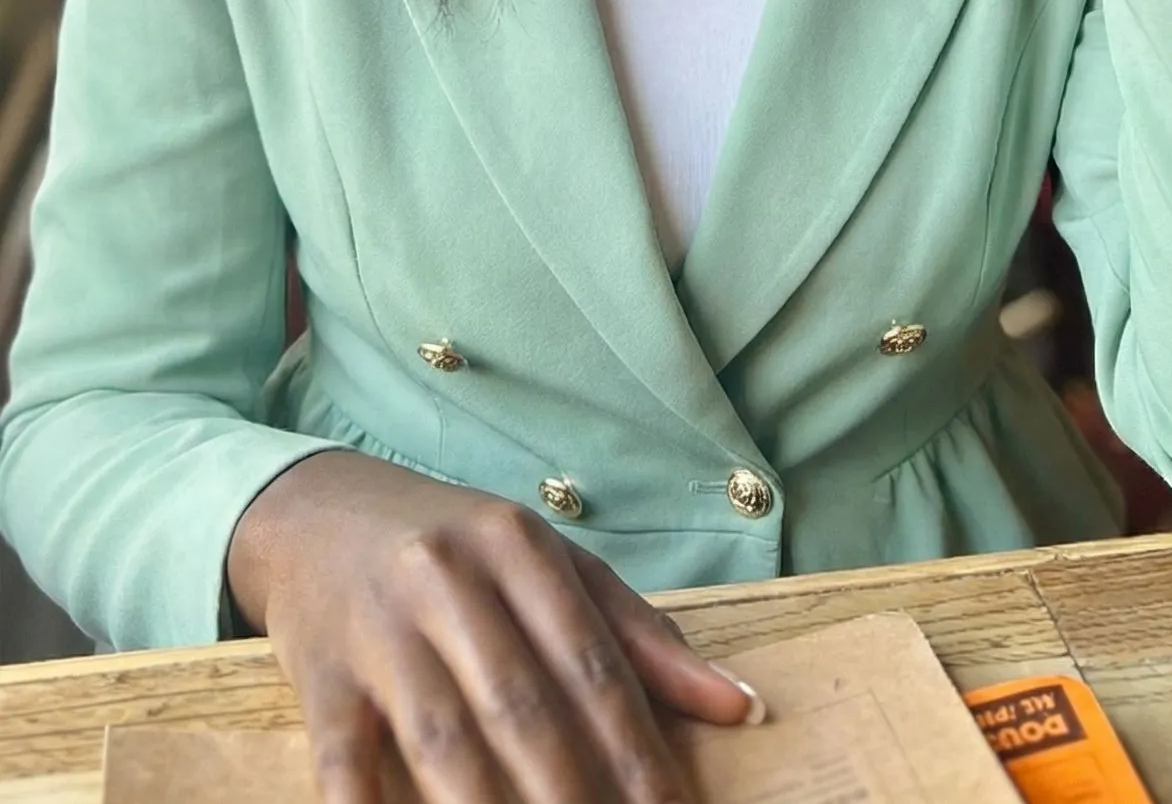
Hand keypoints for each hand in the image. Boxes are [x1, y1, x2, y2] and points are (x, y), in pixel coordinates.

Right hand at [227, 451, 758, 803]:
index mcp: (516, 545)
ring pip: (444, 739)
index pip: (590, 661)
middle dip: (572, 795)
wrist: (316, 511)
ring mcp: (379, 628)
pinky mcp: (319, 676)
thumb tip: (741, 709)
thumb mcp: (550, 564)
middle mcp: (448, 577)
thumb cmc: (455, 547)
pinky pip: (346, 764)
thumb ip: (640, 635)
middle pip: (522, 706)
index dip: (635, 749)